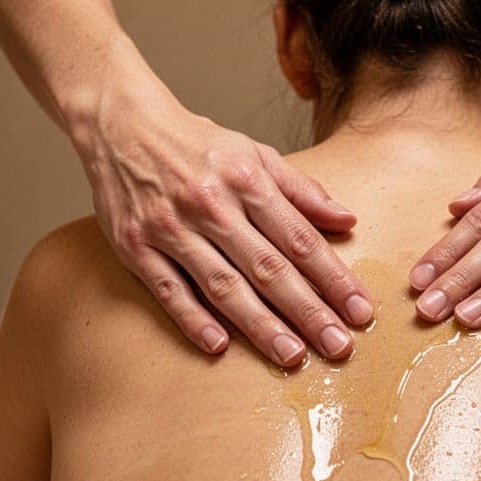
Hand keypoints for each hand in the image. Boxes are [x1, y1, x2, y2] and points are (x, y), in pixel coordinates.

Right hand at [73, 78, 373, 367]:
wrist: (121, 124)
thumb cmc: (196, 144)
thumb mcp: (255, 153)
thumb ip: (302, 190)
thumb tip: (347, 221)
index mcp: (246, 180)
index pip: (299, 238)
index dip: (333, 278)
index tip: (360, 309)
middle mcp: (211, 205)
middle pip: (268, 268)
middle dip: (307, 311)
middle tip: (338, 346)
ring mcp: (171, 228)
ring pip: (223, 285)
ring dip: (260, 324)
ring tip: (291, 355)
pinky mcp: (136, 246)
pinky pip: (169, 290)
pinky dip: (193, 319)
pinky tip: (220, 346)